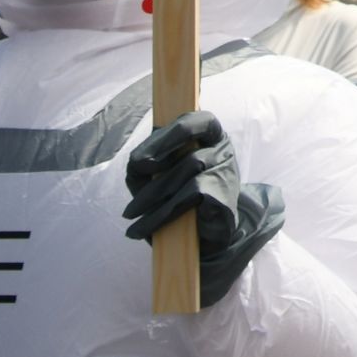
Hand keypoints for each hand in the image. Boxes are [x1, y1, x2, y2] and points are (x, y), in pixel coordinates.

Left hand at [120, 110, 286, 306]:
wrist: (209, 236)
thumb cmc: (181, 198)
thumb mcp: (161, 176)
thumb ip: (147, 165)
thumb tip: (136, 165)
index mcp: (208, 135)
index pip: (192, 120)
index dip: (166, 134)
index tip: (140, 158)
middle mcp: (221, 147)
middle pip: (188, 137)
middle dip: (157, 151)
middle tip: (134, 172)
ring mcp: (226, 168)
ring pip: (186, 167)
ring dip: (152, 193)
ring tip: (130, 214)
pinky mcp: (224, 195)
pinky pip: (190, 195)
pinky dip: (162, 213)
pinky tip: (143, 228)